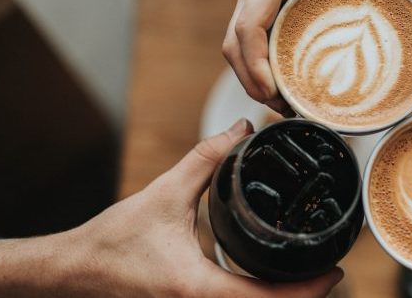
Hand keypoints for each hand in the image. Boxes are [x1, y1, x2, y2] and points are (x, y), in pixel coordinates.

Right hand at [0, 119, 342, 296]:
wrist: (75, 272)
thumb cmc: (113, 240)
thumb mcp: (165, 194)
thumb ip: (205, 159)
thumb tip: (239, 129)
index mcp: (197, 288)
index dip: (308, 290)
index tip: (336, 272)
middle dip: (304, 297)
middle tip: (330, 270)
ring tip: (309, 274)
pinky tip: (270, 281)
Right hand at [222, 0, 411, 114]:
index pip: (247, 27)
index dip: (255, 65)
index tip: (273, 91)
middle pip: (233, 44)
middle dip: (251, 81)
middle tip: (282, 107)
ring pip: (233, 42)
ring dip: (250, 74)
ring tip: (280, 101)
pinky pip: (245, 34)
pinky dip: (255, 59)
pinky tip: (278, 75)